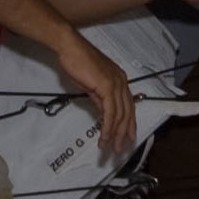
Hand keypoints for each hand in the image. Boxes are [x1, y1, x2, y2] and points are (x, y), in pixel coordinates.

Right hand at [56, 31, 136, 161]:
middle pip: (128, 114)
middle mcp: (122, 83)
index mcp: (120, 80)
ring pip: (120, 115)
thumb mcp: (91, 84)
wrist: (70, 48)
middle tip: (120, 150)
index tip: (127, 139)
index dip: (129, 125)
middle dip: (124, 134)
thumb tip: (104, 114)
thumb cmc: (77, 62)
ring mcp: (116, 84)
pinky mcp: (107, 87)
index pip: (129, 107)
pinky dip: (108, 127)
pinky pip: (110, 112)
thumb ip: (100, 99)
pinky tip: (104, 138)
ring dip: (115, 135)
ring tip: (111, 149)